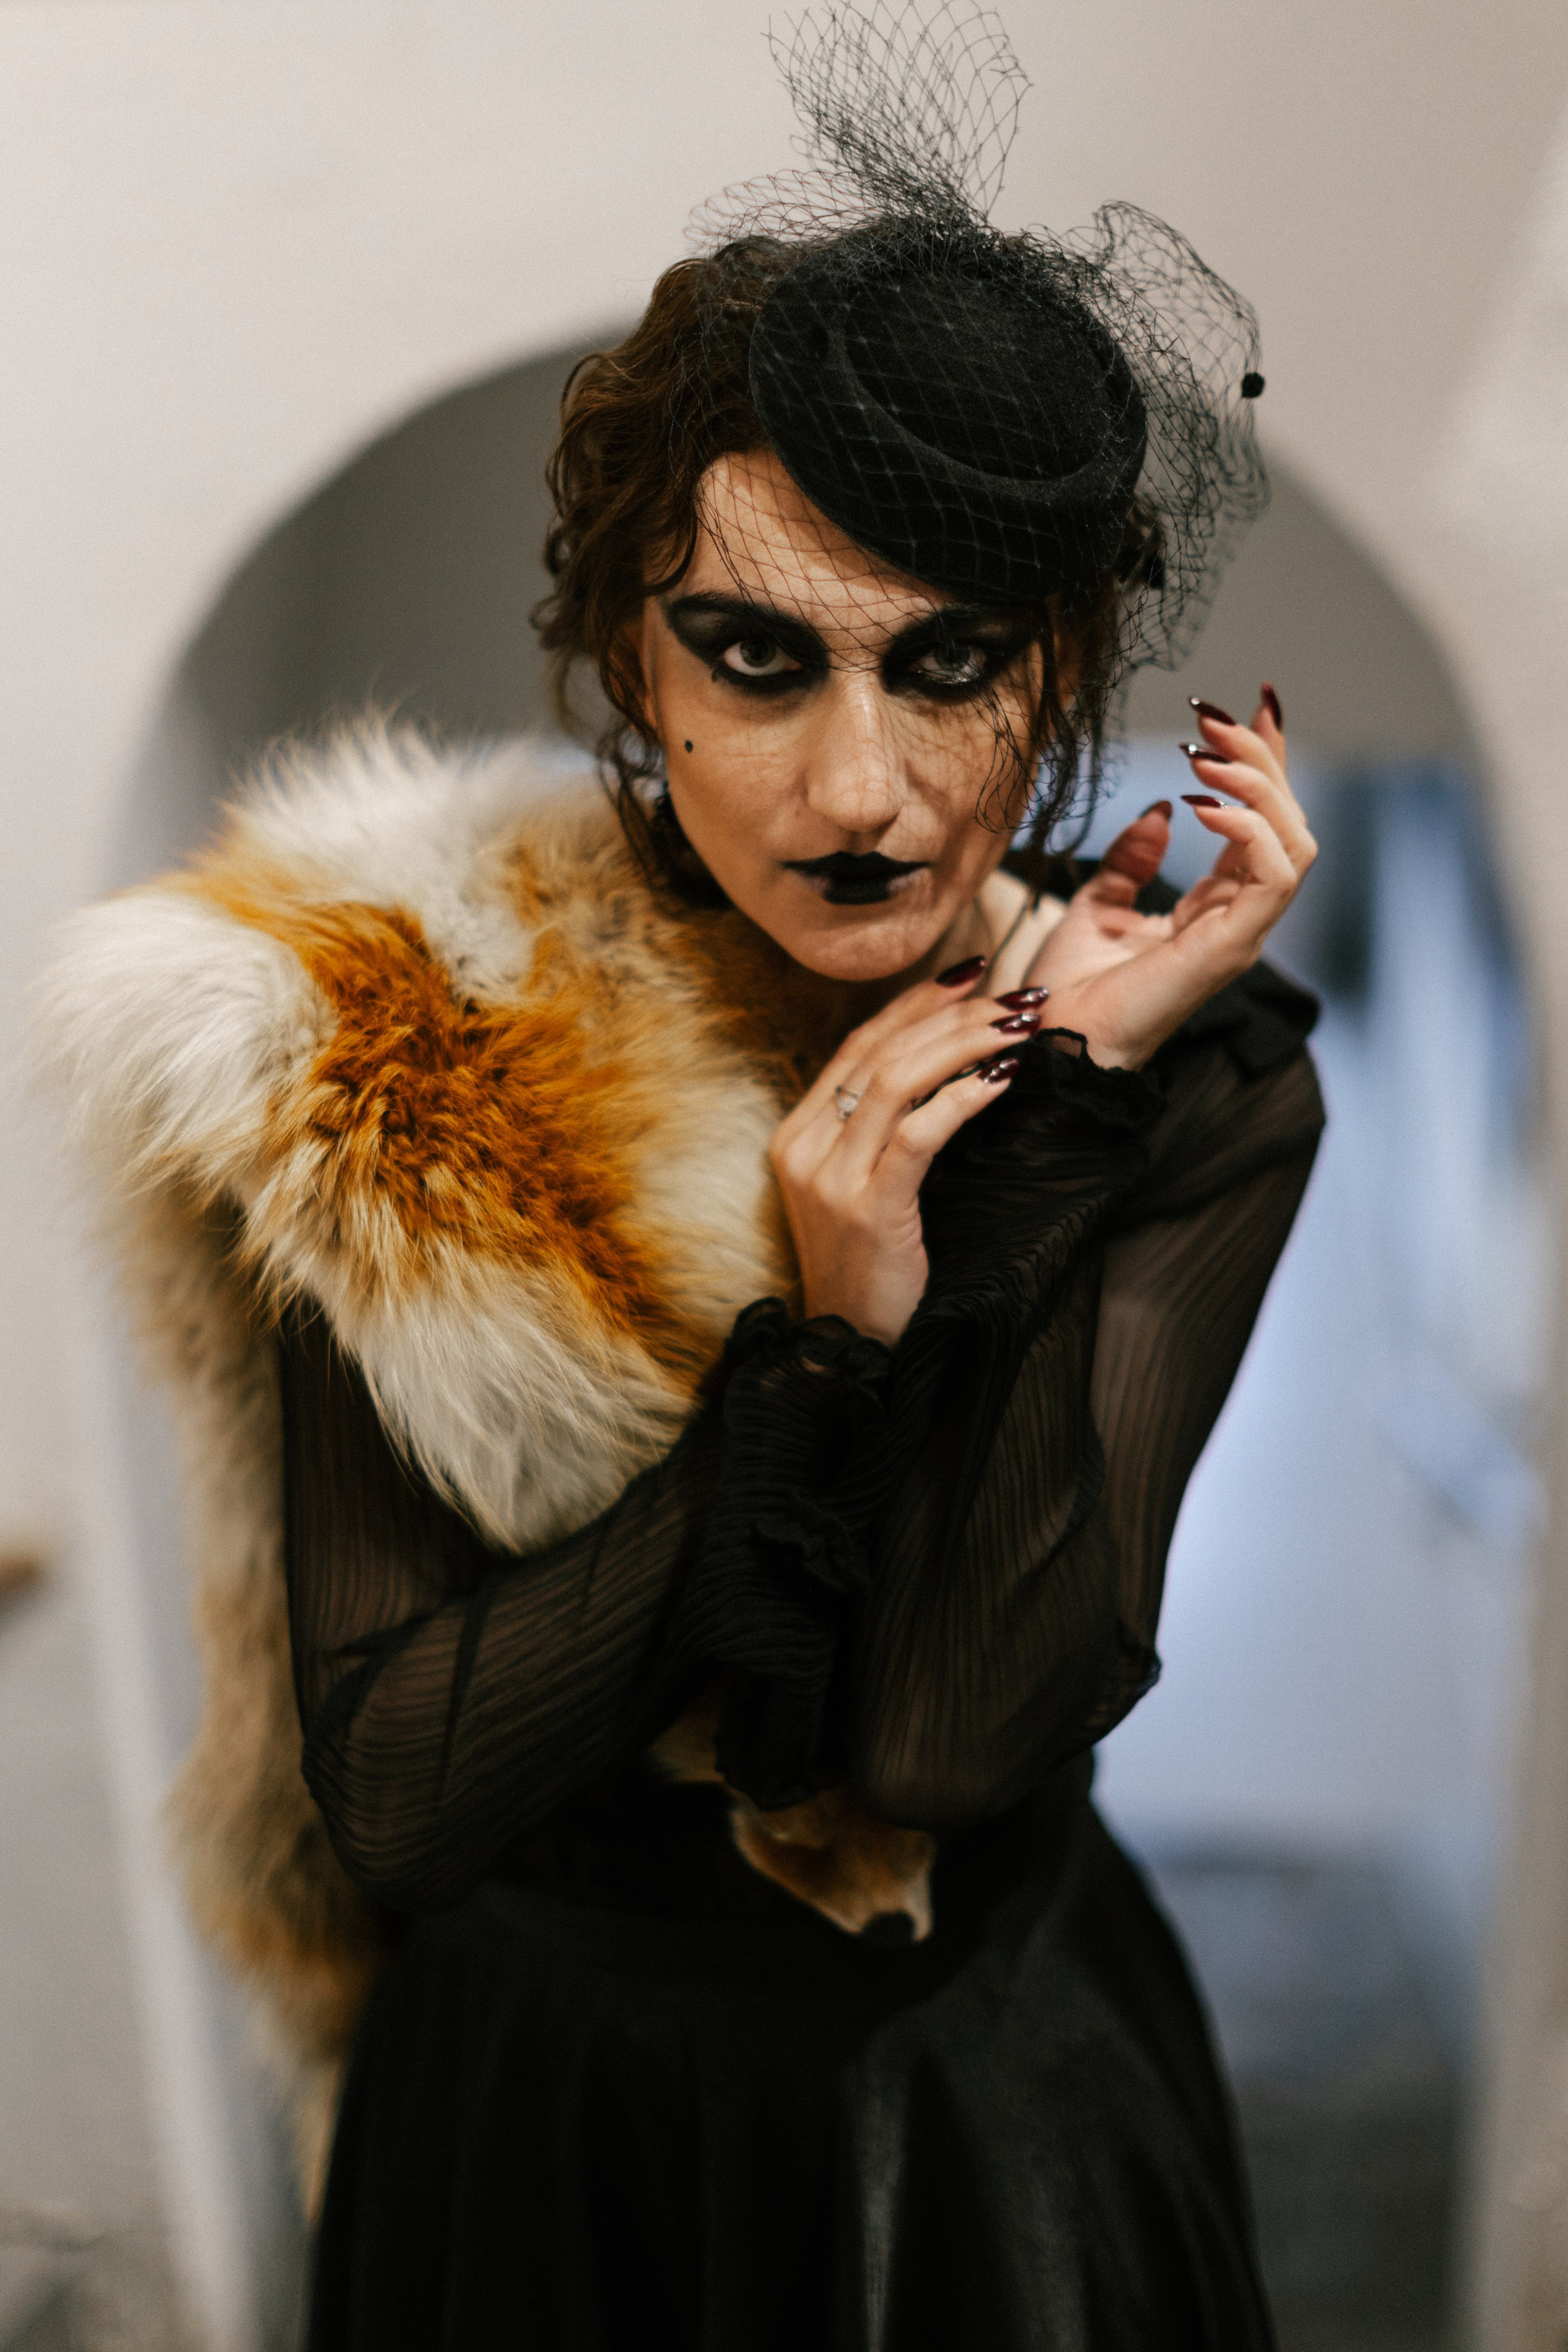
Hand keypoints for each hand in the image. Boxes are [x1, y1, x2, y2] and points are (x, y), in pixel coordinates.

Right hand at [770, 964, 1037, 1344]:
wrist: (851, 1344)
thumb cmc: (873, 1266)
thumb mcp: (866, 1186)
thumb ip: (884, 1129)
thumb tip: (948, 1062)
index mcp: (798, 1133)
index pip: (859, 1043)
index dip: (916, 1002)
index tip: (972, 975)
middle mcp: (805, 1145)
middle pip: (881, 1049)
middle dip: (956, 1013)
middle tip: (1018, 996)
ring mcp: (830, 1177)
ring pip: (899, 1078)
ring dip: (969, 1043)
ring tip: (1021, 1028)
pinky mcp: (868, 1209)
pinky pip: (921, 1132)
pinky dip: (967, 1097)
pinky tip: (1005, 1080)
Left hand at [1025, 687, 1314, 1068]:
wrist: (1050, 1042)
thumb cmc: (1069, 989)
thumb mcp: (1098, 903)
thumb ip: (1132, 859)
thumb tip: (1162, 810)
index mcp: (1214, 908)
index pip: (1261, 824)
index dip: (1266, 763)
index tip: (1253, 704)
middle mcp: (1238, 918)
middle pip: (1285, 821)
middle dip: (1259, 758)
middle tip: (1210, 718)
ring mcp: (1240, 933)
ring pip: (1294, 841)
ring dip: (1258, 783)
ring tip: (1204, 753)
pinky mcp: (1229, 947)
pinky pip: (1271, 874)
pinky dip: (1248, 828)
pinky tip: (1204, 803)